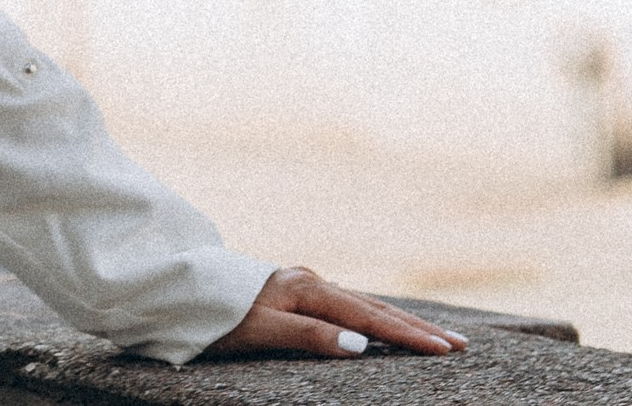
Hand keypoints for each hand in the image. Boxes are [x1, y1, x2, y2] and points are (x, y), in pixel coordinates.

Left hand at [205, 266, 467, 359]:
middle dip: (416, 328)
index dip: (408, 335)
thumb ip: (309, 335)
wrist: (172, 290)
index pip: (368, 316)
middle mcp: (308, 281)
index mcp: (305, 289)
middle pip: (373, 307)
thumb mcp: (258, 330)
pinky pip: (345, 305)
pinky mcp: (293, 293)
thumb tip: (362, 343)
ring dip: (399, 321)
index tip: (446, 350)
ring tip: (435, 336)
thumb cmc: (212, 315)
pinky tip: (382, 323)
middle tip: (459, 346)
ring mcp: (302, 285)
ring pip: (361, 304)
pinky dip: (372, 316)